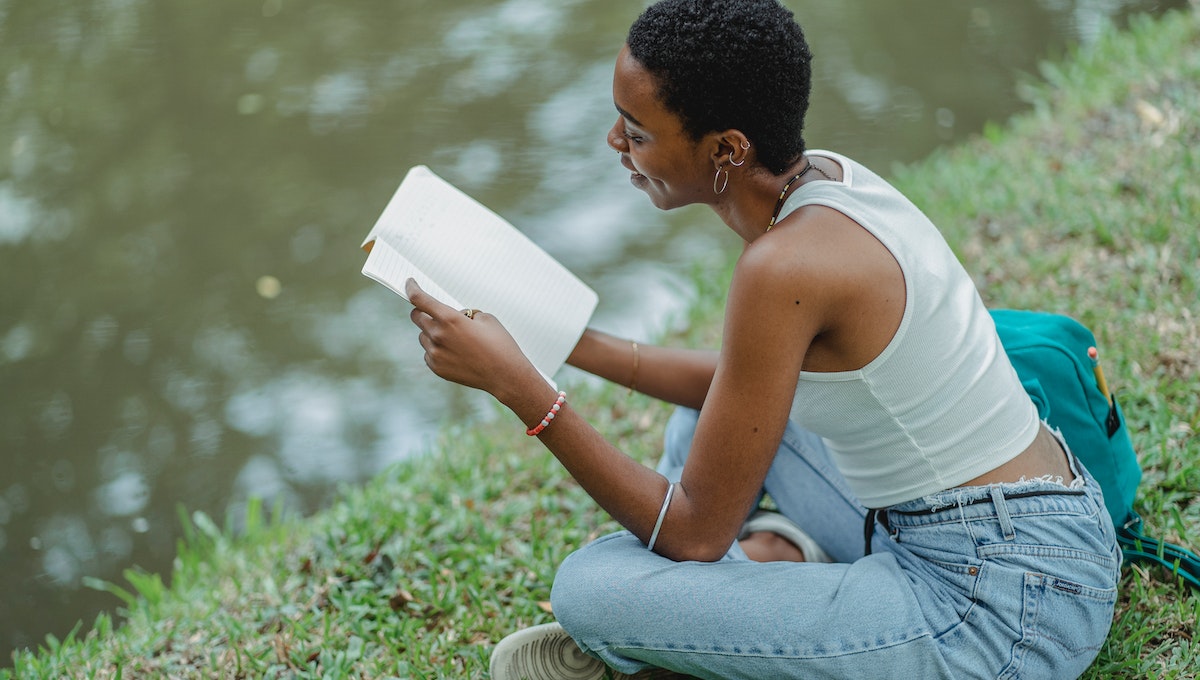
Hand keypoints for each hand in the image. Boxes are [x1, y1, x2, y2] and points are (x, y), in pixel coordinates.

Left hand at [405, 278, 538, 397]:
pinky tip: (456, 353)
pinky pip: (428, 353)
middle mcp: (438, 335)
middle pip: (417, 317)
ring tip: (456, 340)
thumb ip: (464, 313)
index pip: (420, 299)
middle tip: (437, 315)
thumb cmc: (500, 345)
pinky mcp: (437, 367)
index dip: (412, 289)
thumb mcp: (486, 318)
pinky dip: (437, 349)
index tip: (410, 284)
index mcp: (449, 319)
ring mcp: (435, 353)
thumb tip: (456, 317)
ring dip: (433, 333)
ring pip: (423, 336)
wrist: (505, 375)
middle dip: (424, 312)